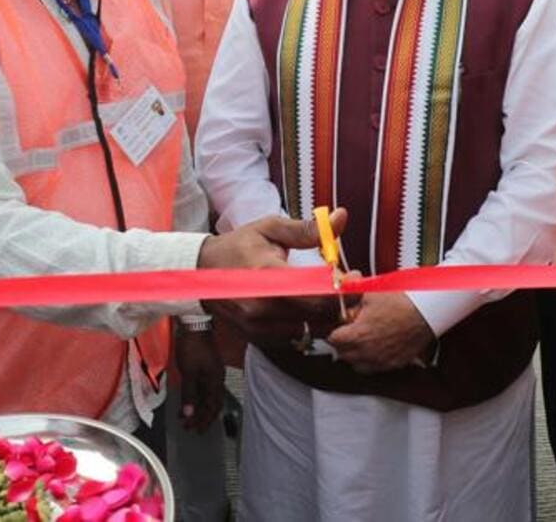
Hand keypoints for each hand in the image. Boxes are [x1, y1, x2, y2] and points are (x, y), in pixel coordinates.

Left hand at [174, 326, 224, 431]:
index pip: (212, 407)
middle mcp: (217, 379)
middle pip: (212, 404)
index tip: (195, 429)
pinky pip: (203, 388)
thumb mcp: (189, 372)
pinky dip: (196, 397)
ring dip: (198, 408)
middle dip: (202, 417)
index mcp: (215, 381)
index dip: (204, 420)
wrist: (194, 326)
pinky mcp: (206, 368)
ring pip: (207, 397)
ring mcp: (212, 373)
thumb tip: (188, 413)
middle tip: (192, 428)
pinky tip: (188, 400)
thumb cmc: (193, 346)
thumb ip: (189, 394)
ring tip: (187, 417)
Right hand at [197, 209, 345, 345]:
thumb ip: (307, 228)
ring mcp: (259, 327)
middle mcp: (263, 307)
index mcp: (268, 276)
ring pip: (310, 331)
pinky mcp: (258, 338)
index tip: (355, 278)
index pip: (317, 294)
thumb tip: (341, 216)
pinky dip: (307, 324)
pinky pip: (295, 337)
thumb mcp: (270, 229)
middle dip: (341, 303)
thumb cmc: (239, 246)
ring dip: (325, 316)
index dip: (343, 290)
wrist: (200, 273)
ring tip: (328, 295)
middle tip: (349, 286)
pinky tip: (307, 307)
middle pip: (319, 317)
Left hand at [326, 291, 433, 373]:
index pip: (333, 340)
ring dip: (355, 355)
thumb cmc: (402, 302)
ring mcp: (381, 360)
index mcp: (357, 335)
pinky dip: (372, 361)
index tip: (339, 326)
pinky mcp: (395, 364)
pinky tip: (376, 348)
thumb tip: (345, 286)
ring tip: (361, 342)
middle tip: (349, 332)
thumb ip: (352, 292)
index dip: (335, 330)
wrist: (427, 311)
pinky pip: (375, 369)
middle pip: (343, 354)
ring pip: (357, 365)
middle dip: (343, 343)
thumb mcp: (371, 292)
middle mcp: (367, 352)